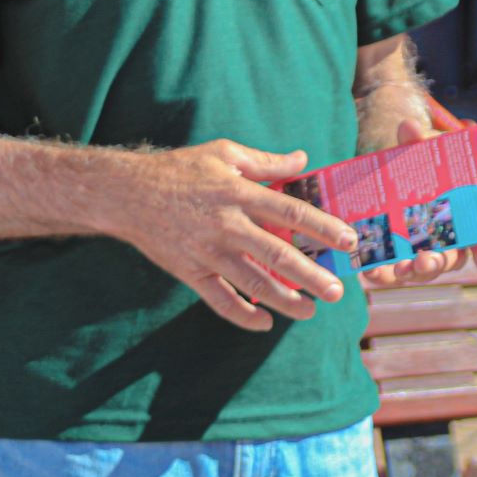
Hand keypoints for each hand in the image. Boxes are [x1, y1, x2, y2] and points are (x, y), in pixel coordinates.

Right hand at [116, 139, 358, 331]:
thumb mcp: (224, 153)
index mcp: (239, 193)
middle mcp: (227, 225)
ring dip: (284, 300)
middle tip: (335, 291)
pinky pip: (220, 300)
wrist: (128, 194)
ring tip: (309, 311)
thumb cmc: (179, 169)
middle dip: (310, 275)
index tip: (348, 240)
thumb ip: (265, 161)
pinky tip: (264, 322)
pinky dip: (242, 315)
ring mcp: (208, 252)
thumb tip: (302, 159)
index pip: (291, 211)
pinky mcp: (191, 272)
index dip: (322, 227)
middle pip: (277, 254)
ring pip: (253, 282)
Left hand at [361, 118, 476, 285]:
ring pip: (423, 270)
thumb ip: (417, 138)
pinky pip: (393, 270)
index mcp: (463, 213)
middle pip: (451, 259)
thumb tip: (409, 127)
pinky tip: (369, 272)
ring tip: (397, 271)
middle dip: (438, 263)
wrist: (389, 165)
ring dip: (411, 274)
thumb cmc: (419, 156)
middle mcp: (447, 236)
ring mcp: (422, 247)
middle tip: (424, 261)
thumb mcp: (421, 144)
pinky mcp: (396, 251)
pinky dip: (383, 275)